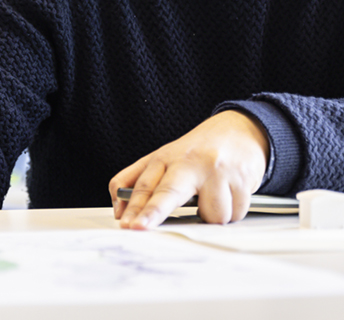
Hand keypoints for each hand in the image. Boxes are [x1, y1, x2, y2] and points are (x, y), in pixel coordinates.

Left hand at [108, 110, 269, 228]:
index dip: (132, 205)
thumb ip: (140, 181)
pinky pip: (235, 213)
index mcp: (164, 158)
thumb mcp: (165, 159)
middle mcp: (188, 162)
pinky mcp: (240, 177)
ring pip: (212, 214)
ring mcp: (215, 169)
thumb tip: (118, 208)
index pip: (144, 184)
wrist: (237, 131)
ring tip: (214, 195)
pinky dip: (233, 210)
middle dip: (153, 211)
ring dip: (214, 215)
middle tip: (139, 227)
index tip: (124, 222)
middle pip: (168, 191)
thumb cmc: (198, 151)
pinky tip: (230, 192)